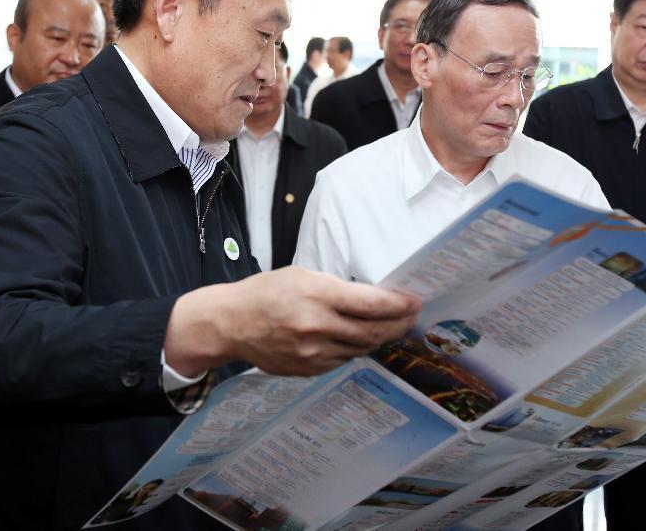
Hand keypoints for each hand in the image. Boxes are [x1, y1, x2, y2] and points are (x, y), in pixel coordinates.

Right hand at [164, 266, 420, 376]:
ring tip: (393, 327)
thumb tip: (373, 300)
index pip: (371, 303)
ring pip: (361, 348)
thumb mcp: (303, 276)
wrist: (231, 324)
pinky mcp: (308, 369)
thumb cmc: (266, 292)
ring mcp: (313, 352)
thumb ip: (337, 289)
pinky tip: (362, 339)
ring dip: (381, 338)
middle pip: (373, 331)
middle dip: (398, 324)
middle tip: (412, 316)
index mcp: (317, 295)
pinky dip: (357, 348)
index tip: (414, 301)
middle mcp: (318, 326)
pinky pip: (343, 360)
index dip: (398, 304)